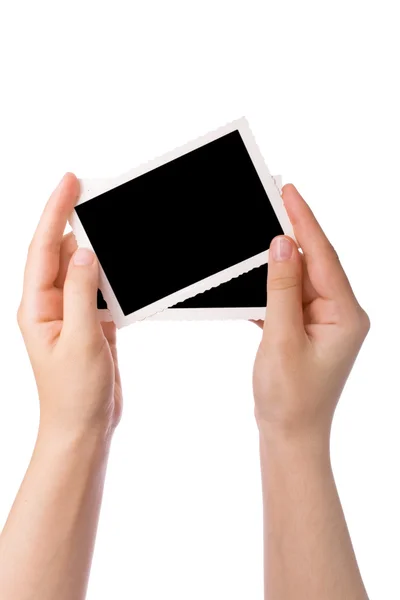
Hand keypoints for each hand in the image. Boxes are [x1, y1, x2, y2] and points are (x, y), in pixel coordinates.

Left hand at [17, 173, 121, 438]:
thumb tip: (86, 253)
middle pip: (62, 253)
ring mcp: (71, 316)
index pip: (44, 248)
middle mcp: (51, 307)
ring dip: (99, 252)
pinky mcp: (91, 325)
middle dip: (78, 224)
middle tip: (99, 197)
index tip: (69, 182)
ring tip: (116, 231)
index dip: (55, 212)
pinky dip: (112, 279)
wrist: (84, 427)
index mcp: (37, 308)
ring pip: (83, 271)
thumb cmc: (73, 393)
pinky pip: (100, 292)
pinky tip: (124, 272)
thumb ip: (82, 293)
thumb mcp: (80, 339)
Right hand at [253, 184, 368, 441]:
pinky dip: (271, 286)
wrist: (290, 436)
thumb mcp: (282, 339)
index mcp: (345, 315)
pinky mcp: (306, 328)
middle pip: (313, 263)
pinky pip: (288, 297)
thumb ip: (283, 289)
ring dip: (278, 261)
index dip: (304, 221)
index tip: (289, 191)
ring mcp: (323, 321)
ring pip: (298, 279)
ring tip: (259, 232)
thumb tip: (284, 245)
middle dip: (292, 233)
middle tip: (273, 199)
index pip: (323, 257)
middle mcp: (340, 314)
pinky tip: (255, 275)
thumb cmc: (290, 398)